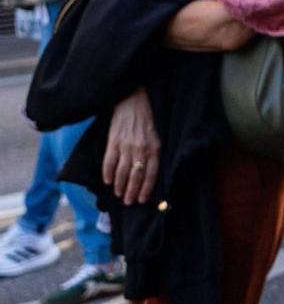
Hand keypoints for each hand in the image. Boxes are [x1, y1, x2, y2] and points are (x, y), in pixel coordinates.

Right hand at [102, 90, 159, 204]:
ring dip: (120, 185)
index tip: (142, 200)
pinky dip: (107, 173)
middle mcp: (141, 148)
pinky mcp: (113, 141)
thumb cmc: (146, 120)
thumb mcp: (156, 136)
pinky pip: (109, 161)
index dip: (147, 188)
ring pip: (123, 171)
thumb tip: (148, 173)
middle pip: (136, 175)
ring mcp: (126, 145)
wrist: (132, 101)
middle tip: (128, 202)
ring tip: (119, 194)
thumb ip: (153, 153)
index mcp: (154, 148)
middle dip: (132, 191)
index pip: (151, 173)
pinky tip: (107, 181)